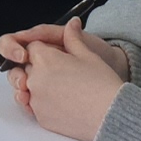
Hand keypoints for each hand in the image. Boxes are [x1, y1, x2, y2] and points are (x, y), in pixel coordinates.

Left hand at [5, 21, 128, 140]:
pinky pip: (34, 106)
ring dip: (40, 86)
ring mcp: (35, 100)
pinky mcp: (39, 117)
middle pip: (28, 67)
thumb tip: (72, 24)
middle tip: (63, 73)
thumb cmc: (102, 84)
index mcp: (44, 59)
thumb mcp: (88, 55)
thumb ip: (72, 38)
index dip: (45, 50)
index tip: (57, 56)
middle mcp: (34, 79)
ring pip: (28, 87)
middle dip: (40, 68)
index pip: (32, 47)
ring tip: (63, 89)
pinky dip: (44, 103)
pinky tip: (63, 102)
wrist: (112, 115)